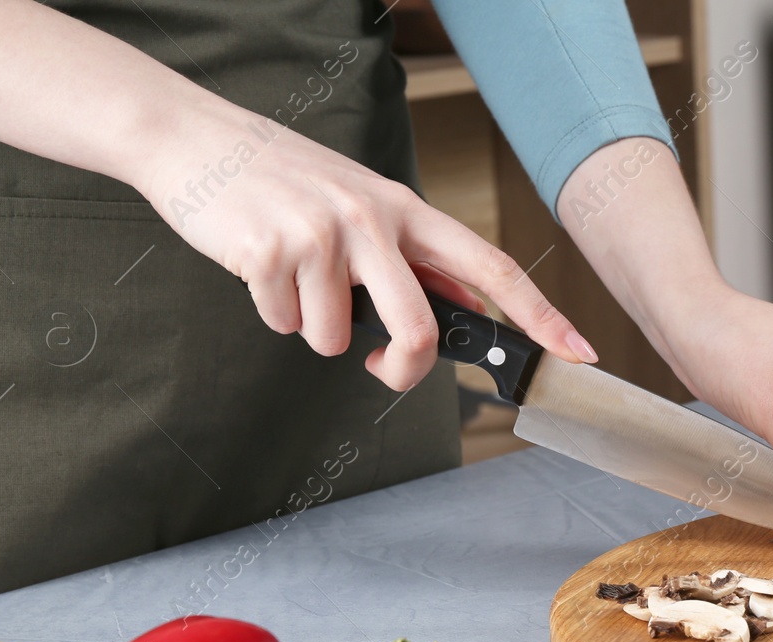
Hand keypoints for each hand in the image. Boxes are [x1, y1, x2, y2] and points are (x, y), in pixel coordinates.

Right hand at [138, 109, 596, 388]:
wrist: (196, 141)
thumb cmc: (284, 181)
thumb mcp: (362, 204)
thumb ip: (409, 257)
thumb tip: (459, 309)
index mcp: (406, 211)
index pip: (490, 267)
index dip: (539, 314)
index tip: (576, 348)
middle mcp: (373, 219)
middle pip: (418, 330)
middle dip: (403, 369)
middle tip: (382, 367)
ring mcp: (323, 234)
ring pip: (338, 340)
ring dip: (314, 327)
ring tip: (295, 278)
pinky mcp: (272, 252)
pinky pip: (286, 326)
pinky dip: (272, 312)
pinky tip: (262, 268)